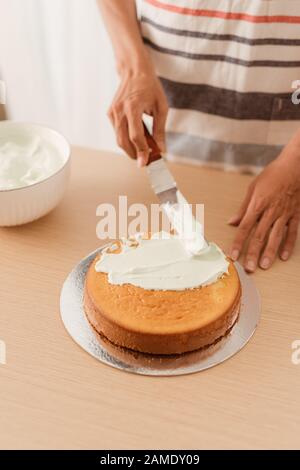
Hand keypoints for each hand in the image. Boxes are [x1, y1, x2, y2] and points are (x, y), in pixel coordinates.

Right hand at [108, 65, 167, 166]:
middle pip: (123, 141)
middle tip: (146, 160)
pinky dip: (127, 139)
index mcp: (132, 107)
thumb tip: (161, 149)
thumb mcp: (161, 107)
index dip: (142, 151)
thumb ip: (160, 130)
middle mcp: (119, 111)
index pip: (136, 136)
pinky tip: (138, 138)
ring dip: (131, 148)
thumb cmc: (150, 87)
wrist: (134, 70)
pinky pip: (118, 132)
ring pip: (119, 139)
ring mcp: (112, 112)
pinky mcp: (110, 113)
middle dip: (134, 154)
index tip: (146, 162)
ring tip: (144, 150)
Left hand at [229, 138, 299, 271]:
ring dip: (270, 252)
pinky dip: (288, 245)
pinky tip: (284, 256)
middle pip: (260, 236)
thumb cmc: (272, 175)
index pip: (245, 228)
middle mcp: (270, 211)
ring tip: (265, 266)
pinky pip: (292, 232)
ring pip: (276, 237)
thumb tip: (232, 222)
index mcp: (257, 204)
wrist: (295, 166)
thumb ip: (243, 208)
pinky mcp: (296, 214)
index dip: (238, 242)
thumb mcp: (253, 188)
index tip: (233, 255)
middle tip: (249, 268)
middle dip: (253, 253)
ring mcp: (284, 214)